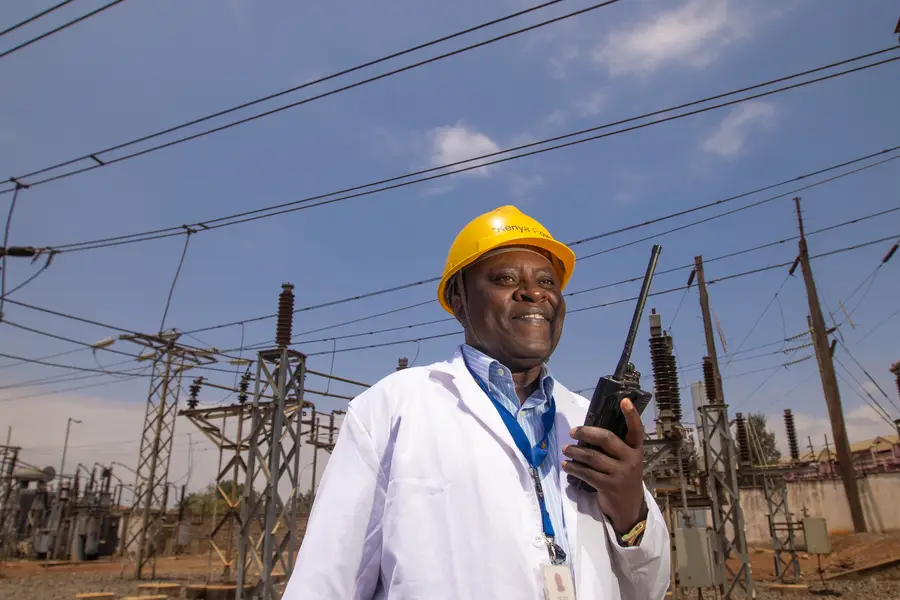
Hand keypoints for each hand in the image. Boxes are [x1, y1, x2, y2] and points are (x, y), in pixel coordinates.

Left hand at [561, 397, 645, 532]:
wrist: (629, 506)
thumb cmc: (623, 476)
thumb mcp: (626, 460)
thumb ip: (615, 447)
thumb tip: (587, 431)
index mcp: (636, 449)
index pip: (636, 429)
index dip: (631, 414)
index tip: (624, 400)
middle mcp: (631, 459)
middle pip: (606, 439)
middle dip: (586, 432)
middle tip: (573, 432)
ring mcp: (620, 474)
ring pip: (592, 457)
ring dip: (575, 452)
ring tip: (566, 449)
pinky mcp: (609, 486)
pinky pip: (586, 473)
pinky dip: (574, 468)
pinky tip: (566, 465)